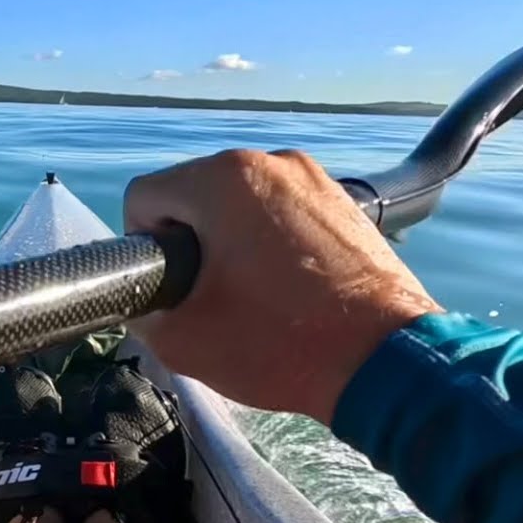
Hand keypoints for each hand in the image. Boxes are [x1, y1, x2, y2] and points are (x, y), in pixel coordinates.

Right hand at [124, 149, 441, 423]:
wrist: (383, 361)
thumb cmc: (278, 344)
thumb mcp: (181, 340)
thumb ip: (138, 309)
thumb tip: (141, 299)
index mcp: (222, 179)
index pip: (144, 198)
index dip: (141, 246)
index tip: (165, 287)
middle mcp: (268, 161)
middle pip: (193, 195)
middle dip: (188, 242)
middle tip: (206, 298)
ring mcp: (313, 177)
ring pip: (238, 204)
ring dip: (229, 242)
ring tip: (250, 297)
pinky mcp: (343, 200)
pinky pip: (282, 212)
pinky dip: (270, 242)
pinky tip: (286, 288)